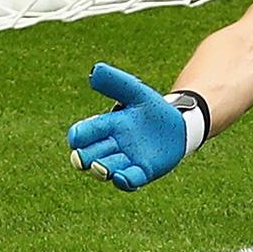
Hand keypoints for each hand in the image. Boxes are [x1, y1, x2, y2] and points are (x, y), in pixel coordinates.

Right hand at [68, 62, 186, 190]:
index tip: (75, 137)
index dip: (79, 135)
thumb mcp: (135, 92)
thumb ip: (116, 83)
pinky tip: (121, 178)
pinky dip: (125, 180)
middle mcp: (112, 146)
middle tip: (80, 159)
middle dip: (84, 157)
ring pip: (108, 168)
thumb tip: (94, 71)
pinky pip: (132, 179)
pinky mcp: (144, 171)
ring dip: (102, 169)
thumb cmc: (150, 108)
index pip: (86, 132)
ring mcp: (127, 160)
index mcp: (106, 126)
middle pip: (91, 154)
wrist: (177, 124)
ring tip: (99, 168)